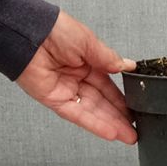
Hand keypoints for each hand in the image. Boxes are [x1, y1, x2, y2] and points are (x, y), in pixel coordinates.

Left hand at [16, 11, 137, 143]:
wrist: (29, 34)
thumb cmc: (55, 30)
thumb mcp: (89, 42)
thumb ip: (108, 59)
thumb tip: (128, 66)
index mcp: (87, 61)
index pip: (108, 84)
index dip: (122, 97)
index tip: (137, 106)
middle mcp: (77, 77)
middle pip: (102, 101)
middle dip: (120, 116)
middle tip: (135, 128)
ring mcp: (66, 89)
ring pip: (92, 111)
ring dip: (111, 124)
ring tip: (128, 135)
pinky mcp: (54, 99)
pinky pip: (76, 114)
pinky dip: (93, 124)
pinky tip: (109, 132)